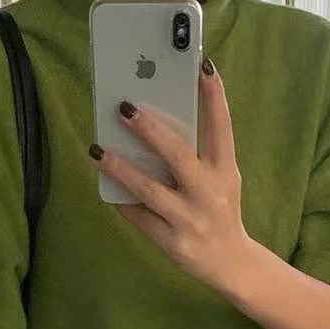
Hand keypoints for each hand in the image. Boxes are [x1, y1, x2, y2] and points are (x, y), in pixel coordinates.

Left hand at [92, 60, 251, 293]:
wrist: (231, 263)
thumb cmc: (220, 209)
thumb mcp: (221, 179)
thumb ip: (199, 154)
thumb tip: (157, 122)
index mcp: (225, 171)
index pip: (222, 127)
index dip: (214, 96)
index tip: (202, 65)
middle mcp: (209, 193)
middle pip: (177, 155)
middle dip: (150, 130)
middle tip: (124, 107)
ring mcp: (190, 220)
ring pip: (149, 190)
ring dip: (120, 168)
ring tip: (97, 151)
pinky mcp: (173, 243)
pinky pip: (140, 218)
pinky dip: (122, 201)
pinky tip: (106, 186)